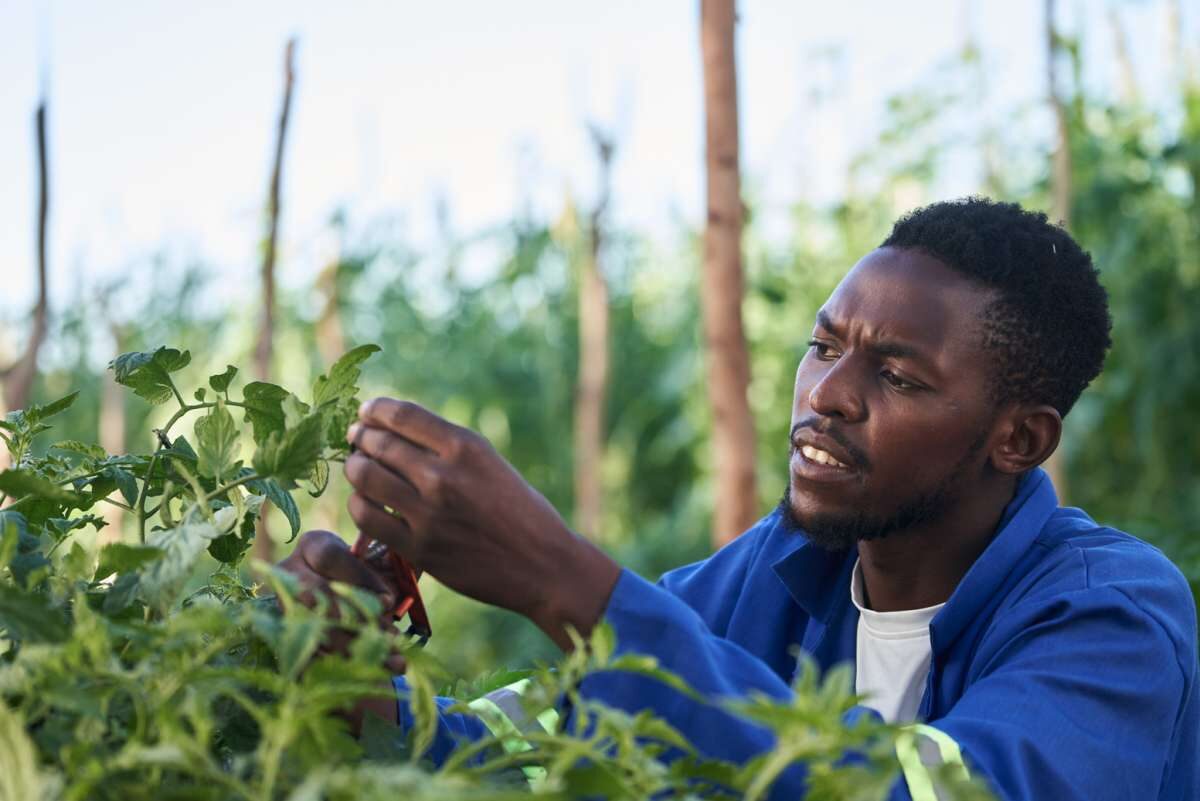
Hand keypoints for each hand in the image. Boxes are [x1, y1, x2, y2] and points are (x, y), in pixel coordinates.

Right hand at [276, 529, 407, 729]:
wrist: (326, 596)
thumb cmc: (356, 575)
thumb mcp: (367, 566)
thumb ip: (377, 575)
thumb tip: (386, 602)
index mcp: (312, 546)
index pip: (330, 557)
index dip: (361, 579)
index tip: (390, 601)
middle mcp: (288, 572)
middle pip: (317, 595)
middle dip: (359, 620)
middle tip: (394, 640)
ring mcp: (280, 605)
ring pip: (314, 628)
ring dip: (355, 649)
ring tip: (394, 663)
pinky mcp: (281, 636)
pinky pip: (308, 654)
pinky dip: (342, 665)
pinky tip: (370, 673)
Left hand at [344, 398, 620, 649]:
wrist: (544, 565)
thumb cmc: (520, 512)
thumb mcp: (490, 464)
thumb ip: (448, 448)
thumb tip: (395, 432)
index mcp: (466, 446)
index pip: (402, 415)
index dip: (376, 410)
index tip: (367, 413)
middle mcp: (444, 475)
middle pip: (379, 443)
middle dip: (361, 438)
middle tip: (356, 440)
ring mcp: (429, 513)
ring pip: (365, 476)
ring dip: (355, 468)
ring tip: (358, 468)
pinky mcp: (419, 548)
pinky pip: (368, 518)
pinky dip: (359, 505)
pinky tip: (366, 503)